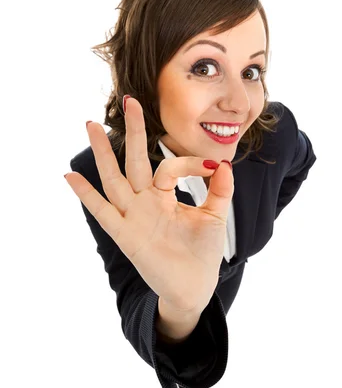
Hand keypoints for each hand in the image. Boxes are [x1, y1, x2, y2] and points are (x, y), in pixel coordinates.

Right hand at [65, 96, 233, 313]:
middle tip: (129, 101)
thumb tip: (224, 164)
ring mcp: (132, 217)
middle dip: (133, 131)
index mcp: (163, 196)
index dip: (190, 163)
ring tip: (90, 125)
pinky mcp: (126, 236)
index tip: (213, 169)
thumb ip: (219, 191)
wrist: (194, 287)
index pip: (169, 167)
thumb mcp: (214, 217)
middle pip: (134, 161)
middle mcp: (144, 202)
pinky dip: (86, 195)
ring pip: (114, 179)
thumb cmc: (201, 253)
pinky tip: (70, 176)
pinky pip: (103, 212)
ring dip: (103, 153)